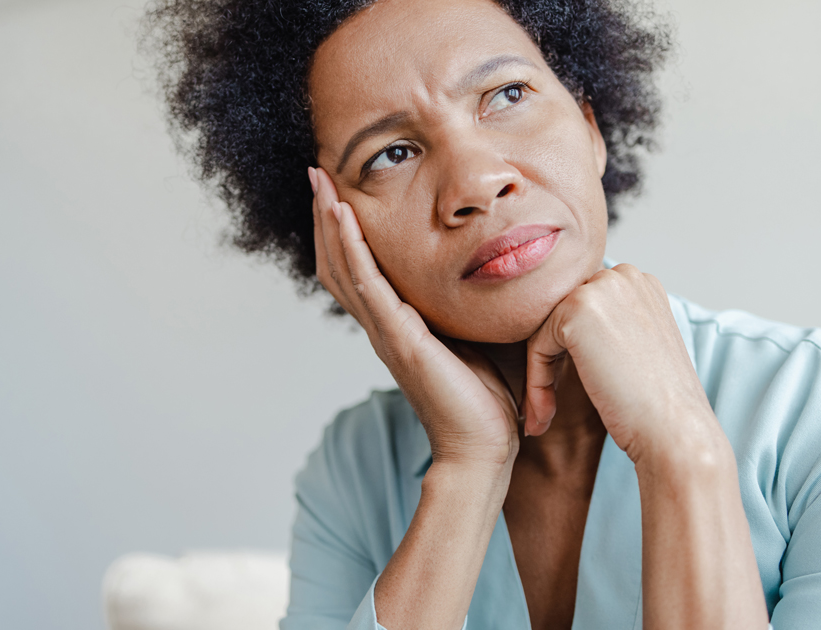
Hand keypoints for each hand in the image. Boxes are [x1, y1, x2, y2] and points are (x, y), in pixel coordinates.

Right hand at [310, 167, 519, 470]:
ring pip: (344, 265)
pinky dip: (350, 246)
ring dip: (331, 220)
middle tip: (318, 172)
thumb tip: (502, 264)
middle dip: (328, 214)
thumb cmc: (489, 399)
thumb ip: (476, 302)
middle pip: (340, 260)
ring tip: (322, 181)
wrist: (485, 448)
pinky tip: (343, 215)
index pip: (360, 266)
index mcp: (400, 322)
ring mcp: (385, 330)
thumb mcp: (481, 333)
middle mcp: (383, 323)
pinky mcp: (398, 337)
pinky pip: (366, 283)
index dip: (346, 229)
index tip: (341, 188)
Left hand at [522, 264, 717, 463]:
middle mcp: (622, 275)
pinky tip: (545, 415)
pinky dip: (536, 382)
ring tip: (544, 416)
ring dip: (540, 376)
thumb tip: (568, 331)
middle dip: (551, 361)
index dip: (569, 352)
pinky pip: (537, 346)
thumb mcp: (637, 347)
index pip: (582, 309)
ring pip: (545, 331)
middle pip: (560, 316)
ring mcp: (600, 288)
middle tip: (546, 407)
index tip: (566, 391)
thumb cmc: (657, 402)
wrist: (674, 429)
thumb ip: (608, 327)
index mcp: (639, 282)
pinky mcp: (576, 310)